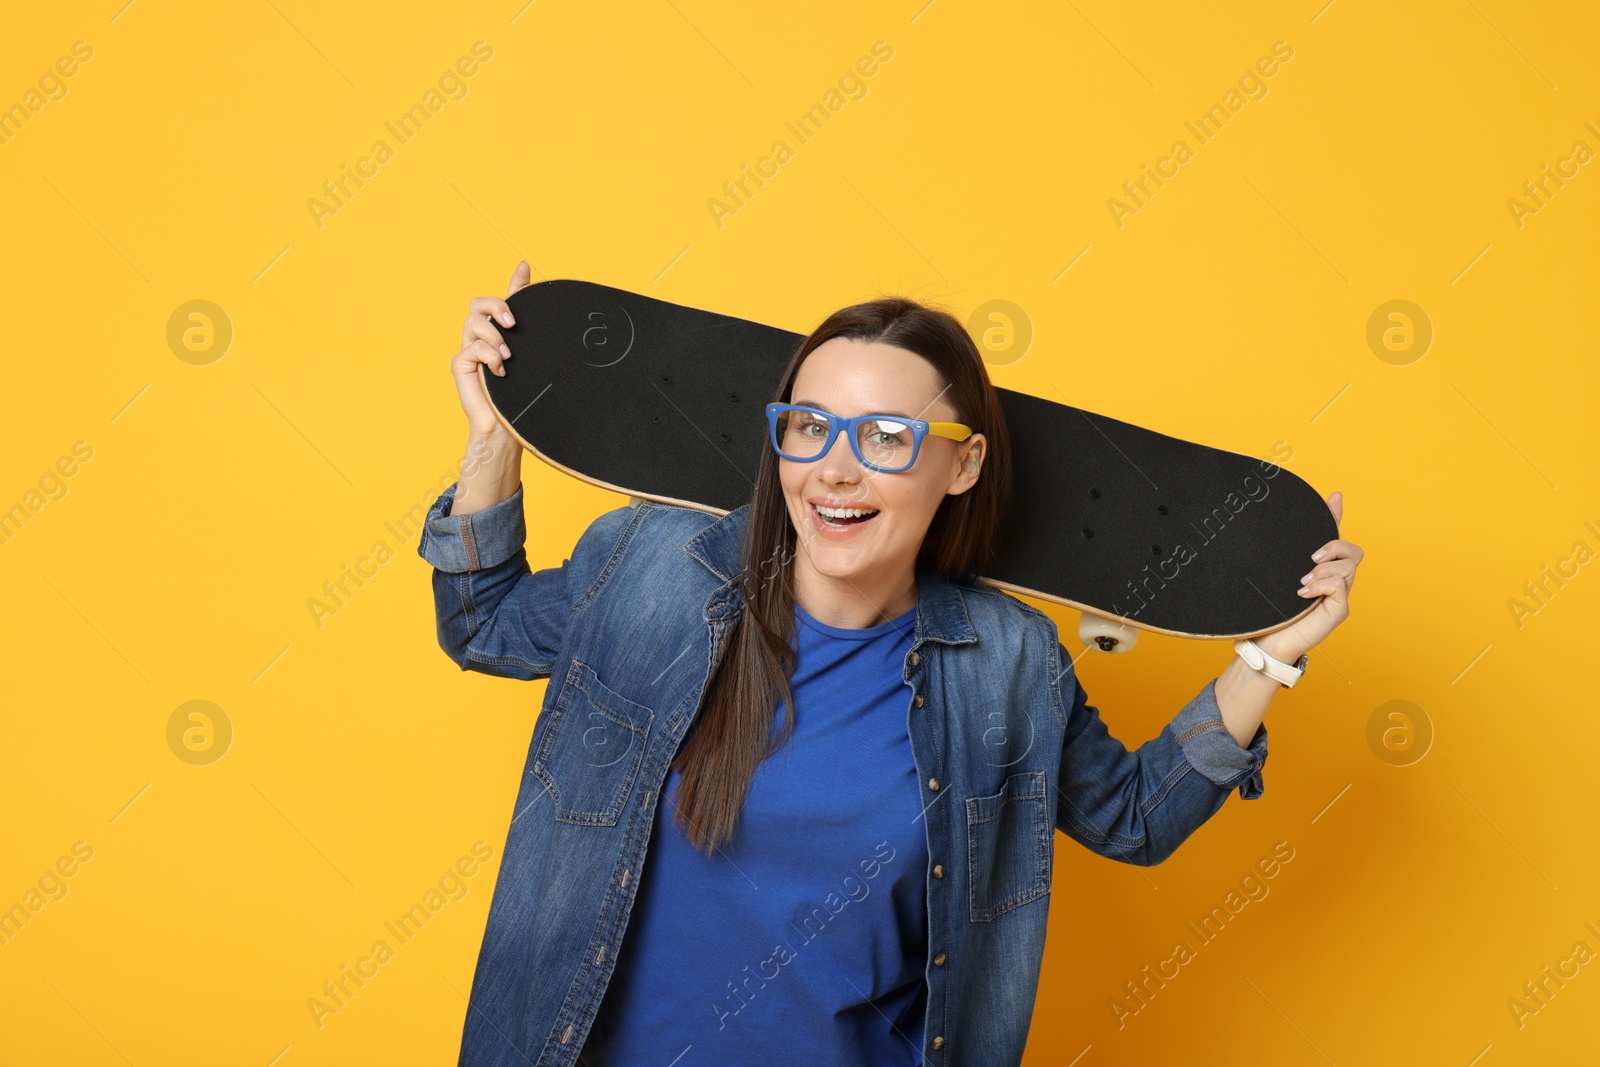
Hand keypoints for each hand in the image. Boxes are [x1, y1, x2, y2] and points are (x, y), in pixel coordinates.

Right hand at [452, 260, 531, 436]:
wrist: (508, 429)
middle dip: (496, 306)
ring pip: (471, 322)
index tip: (526, 267)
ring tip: (508, 357)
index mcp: (502, 335)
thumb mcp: (534, 360)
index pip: (504, 301)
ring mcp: (470, 351)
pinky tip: (500, 372)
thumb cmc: (523, 398)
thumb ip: (536, 334)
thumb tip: (554, 315)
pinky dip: (487, 356)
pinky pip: (470, 348)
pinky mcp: (461, 366)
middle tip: (513, 324)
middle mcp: (483, 338)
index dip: (514, 282)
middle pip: (478, 304)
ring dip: (493, 336)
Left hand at [1256, 490, 1362, 662]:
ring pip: (1348, 568)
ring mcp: (1339, 596)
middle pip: (1354, 551)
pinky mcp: (1338, 610)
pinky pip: (1340, 587)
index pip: (1336, 538)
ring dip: (1324, 570)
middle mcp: (1335, 580)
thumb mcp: (1275, 575)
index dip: (1336, 516)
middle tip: (1310, 558)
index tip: (1334, 496)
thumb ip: (1282, 555)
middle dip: (1334, 546)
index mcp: (1322, 569)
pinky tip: (1303, 593)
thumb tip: (1271, 522)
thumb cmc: (1269, 610)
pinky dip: (1322, 585)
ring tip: (1302, 582)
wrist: (1266, 640)